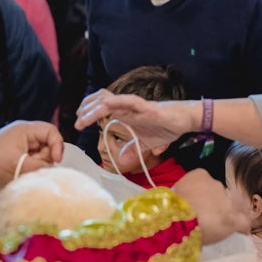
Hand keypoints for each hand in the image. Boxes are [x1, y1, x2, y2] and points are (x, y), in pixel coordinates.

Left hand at [0, 120, 63, 194]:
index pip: (51, 131)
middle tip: (33, 168)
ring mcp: (23, 149)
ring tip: (23, 173)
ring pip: (42, 158)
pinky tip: (22, 176)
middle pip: (49, 146)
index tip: (56, 160)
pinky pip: (34, 166)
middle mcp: (26, 138)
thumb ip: (40, 166)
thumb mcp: (18, 164)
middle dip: (45, 159)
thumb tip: (53, 169)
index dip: (57, 145)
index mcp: (25, 130)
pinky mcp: (19, 161)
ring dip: (37, 168)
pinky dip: (31, 172)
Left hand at [75, 89, 197, 155]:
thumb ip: (133, 149)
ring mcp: (134, 105)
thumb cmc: (166, 127)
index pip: (102, 107)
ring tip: (82, 117)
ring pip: (108, 100)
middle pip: (100, 101)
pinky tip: (102, 107)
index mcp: (125, 113)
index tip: (78, 122)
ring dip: (93, 108)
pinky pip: (126, 101)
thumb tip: (122, 161)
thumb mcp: (146, 143)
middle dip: (86, 108)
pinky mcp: (144, 106)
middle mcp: (127, 107)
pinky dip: (112, 103)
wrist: (185, 120)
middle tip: (76, 121)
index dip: (88, 111)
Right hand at [173, 169, 250, 244]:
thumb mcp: (173, 194)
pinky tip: (240, 232)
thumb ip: (184, 195)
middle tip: (202, 218)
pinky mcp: (232, 218)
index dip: (201, 195)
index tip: (195, 205)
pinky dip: (242, 227)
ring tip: (215, 228)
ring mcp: (225, 200)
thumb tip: (187, 205)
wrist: (176, 219)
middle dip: (212, 205)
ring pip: (229, 208)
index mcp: (199, 175)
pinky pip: (243, 222)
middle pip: (217, 194)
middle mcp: (215, 183)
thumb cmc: (169, 206)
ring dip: (224, 215)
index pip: (204, 183)